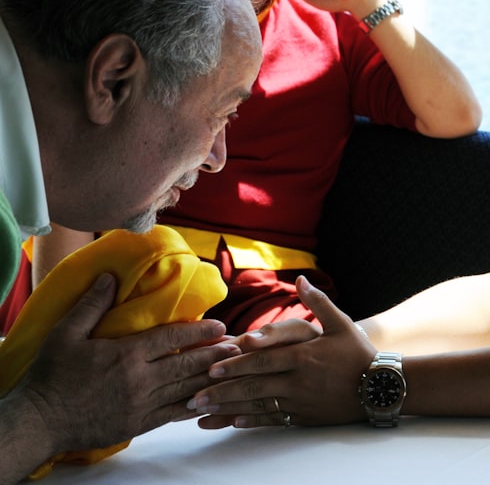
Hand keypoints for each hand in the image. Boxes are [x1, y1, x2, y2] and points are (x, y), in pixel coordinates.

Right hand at [18, 273, 238, 454]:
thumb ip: (92, 305)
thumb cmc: (51, 376)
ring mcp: (141, 404)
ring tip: (232, 369)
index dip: (200, 331)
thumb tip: (111, 277)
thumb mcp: (66, 334)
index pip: (173, 338)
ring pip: (185, 389)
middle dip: (215, 353)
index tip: (221, 325)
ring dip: (211, 378)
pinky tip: (208, 400)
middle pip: (187, 364)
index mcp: (126, 354)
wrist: (39, 421)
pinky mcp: (138, 424)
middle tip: (238, 346)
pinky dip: (193, 406)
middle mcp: (140, 379)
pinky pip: (173, 414)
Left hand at [191, 276, 374, 428]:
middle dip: (223, 391)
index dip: (237, 364)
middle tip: (193, 396)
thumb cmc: (359, 353)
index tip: (211, 368)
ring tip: (202, 414)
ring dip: (229, 409)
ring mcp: (302, 401)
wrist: (381, 386)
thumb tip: (301, 278)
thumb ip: (318, 302)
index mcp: (304, 355)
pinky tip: (234, 422)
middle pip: (255, 386)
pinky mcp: (306, 416)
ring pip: (260, 406)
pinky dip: (253, 422)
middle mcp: (299, 380)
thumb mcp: (341, 323)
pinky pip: (275, 420)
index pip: (264, 360)